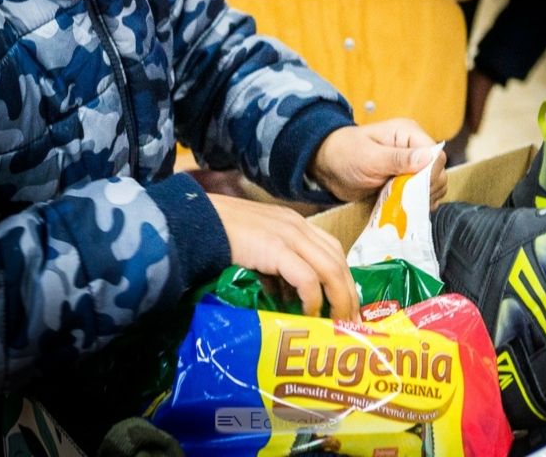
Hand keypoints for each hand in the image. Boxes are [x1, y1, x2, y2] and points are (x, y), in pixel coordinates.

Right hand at [208, 193, 360, 321]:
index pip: (332, 250)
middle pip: (337, 260)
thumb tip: (288, 300)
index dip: (343, 279)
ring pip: (330, 269)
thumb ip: (275, 270)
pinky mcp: (276, 248)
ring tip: (337, 323)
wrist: (195, 223)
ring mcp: (288, 235)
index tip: (346, 305)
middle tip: (350, 322)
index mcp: (294, 224)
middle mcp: (297, 226)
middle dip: (348, 293)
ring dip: (338, 299)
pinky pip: (306, 278)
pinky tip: (309, 314)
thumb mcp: (256, 251)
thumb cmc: (219, 237)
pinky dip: (312, 299)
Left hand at [308, 119, 447, 202]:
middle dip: (426, 189)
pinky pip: (423, 195)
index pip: (436, 155)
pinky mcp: (407, 182)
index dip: (430, 174)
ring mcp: (412, 166)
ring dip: (422, 199)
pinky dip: (418, 204)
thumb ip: (398, 158)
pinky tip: (405, 208)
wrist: (328, 167)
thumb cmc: (344, 155)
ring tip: (403, 204)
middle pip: (438, 172)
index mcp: (408, 133)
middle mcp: (414, 148)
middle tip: (405, 200)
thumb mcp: (369, 157)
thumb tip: (428, 157)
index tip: (415, 190)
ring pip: (434, 186)